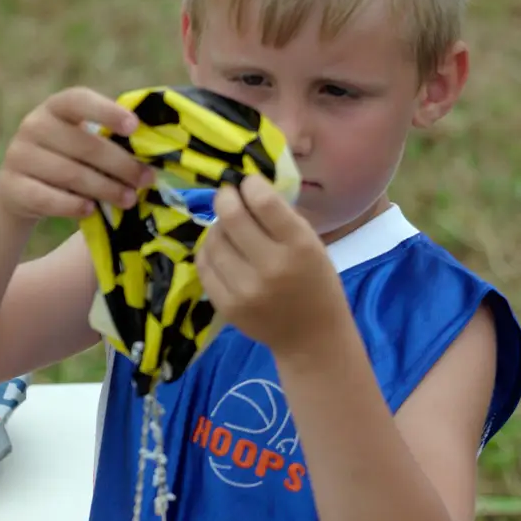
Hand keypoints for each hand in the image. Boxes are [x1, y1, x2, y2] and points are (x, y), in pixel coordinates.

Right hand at [0, 87, 154, 221]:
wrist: (21, 189)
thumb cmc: (67, 160)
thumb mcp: (82, 142)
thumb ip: (109, 140)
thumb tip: (152, 156)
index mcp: (56, 108)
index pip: (79, 101)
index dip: (107, 112)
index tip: (134, 126)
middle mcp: (33, 126)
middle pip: (83, 145)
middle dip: (120, 164)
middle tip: (145, 180)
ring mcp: (19, 156)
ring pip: (69, 174)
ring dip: (104, 188)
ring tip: (128, 199)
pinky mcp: (11, 187)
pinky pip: (47, 198)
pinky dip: (71, 205)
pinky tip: (91, 210)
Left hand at [196, 176, 348, 356]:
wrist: (311, 337)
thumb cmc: (315, 283)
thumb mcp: (312, 244)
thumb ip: (282, 216)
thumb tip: (247, 186)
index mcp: (299, 247)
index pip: (264, 202)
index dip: (250, 185)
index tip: (248, 183)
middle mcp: (271, 267)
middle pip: (232, 217)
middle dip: (226, 197)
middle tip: (228, 195)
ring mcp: (245, 290)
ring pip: (214, 239)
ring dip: (217, 225)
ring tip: (227, 226)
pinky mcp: (227, 306)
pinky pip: (205, 265)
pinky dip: (209, 251)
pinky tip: (221, 249)